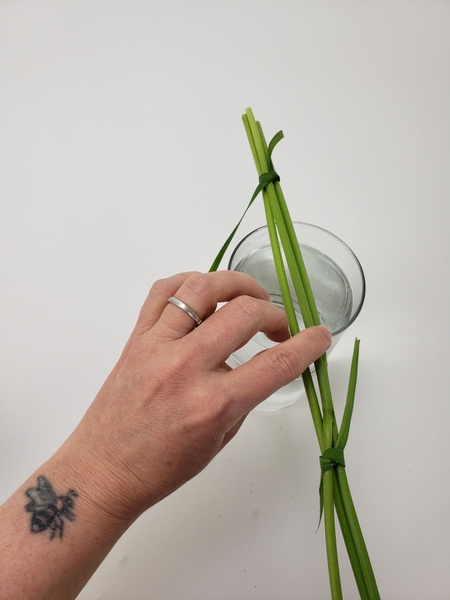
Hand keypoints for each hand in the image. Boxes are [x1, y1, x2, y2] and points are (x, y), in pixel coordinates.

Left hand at [63, 271, 330, 521]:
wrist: (104, 471)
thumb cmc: (163, 466)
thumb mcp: (221, 439)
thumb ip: (245, 396)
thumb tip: (262, 364)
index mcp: (214, 404)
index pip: (277, 364)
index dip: (308, 345)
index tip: (320, 336)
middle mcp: (186, 367)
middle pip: (245, 314)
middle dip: (275, 314)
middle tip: (280, 326)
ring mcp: (157, 346)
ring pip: (202, 287)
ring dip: (236, 284)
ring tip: (249, 297)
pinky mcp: (136, 337)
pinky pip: (163, 291)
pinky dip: (189, 282)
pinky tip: (204, 293)